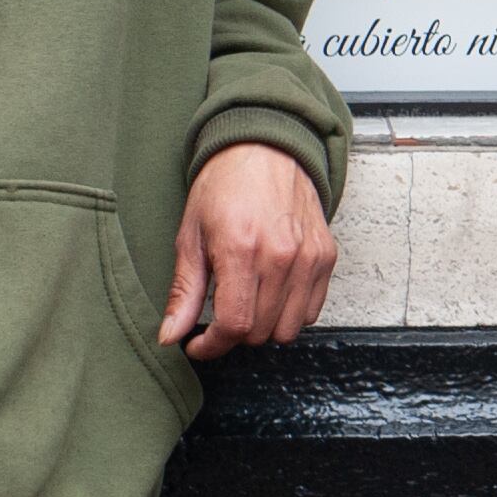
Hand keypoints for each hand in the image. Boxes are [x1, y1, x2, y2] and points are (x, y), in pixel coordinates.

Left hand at [161, 142, 334, 359]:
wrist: (265, 150)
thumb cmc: (225, 187)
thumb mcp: (191, 237)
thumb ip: (184, 291)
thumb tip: (171, 335)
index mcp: (241, 249)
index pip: (234, 325)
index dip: (212, 346)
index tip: (199, 344)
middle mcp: (281, 255)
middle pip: (259, 332)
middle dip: (233, 334)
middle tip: (219, 315)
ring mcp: (308, 257)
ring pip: (289, 329)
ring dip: (264, 327)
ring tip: (248, 304)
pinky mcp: (326, 256)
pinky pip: (313, 311)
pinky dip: (291, 313)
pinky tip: (272, 294)